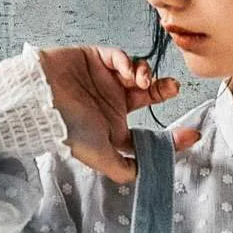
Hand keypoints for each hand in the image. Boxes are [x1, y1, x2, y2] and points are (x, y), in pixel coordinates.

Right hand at [35, 44, 201, 182]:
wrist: (40, 99)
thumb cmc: (67, 129)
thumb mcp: (99, 156)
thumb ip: (123, 168)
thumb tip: (145, 175)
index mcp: (114, 129)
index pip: (148, 132)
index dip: (171, 136)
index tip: (192, 135)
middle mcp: (112, 104)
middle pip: (148, 96)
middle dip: (163, 91)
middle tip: (173, 88)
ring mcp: (105, 80)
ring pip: (138, 73)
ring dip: (147, 75)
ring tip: (143, 80)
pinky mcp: (96, 59)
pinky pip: (119, 56)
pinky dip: (128, 62)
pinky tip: (127, 70)